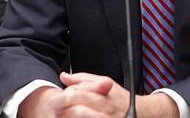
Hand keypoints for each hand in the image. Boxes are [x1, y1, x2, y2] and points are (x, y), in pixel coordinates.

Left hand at [17, 72, 179, 117]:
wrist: (138, 113)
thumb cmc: (119, 98)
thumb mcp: (103, 82)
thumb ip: (83, 79)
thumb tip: (64, 76)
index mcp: (102, 94)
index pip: (79, 93)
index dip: (63, 97)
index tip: (51, 99)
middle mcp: (103, 108)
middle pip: (77, 108)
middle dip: (63, 108)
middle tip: (52, 109)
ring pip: (81, 115)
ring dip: (69, 115)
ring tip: (61, 114)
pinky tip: (71, 117)